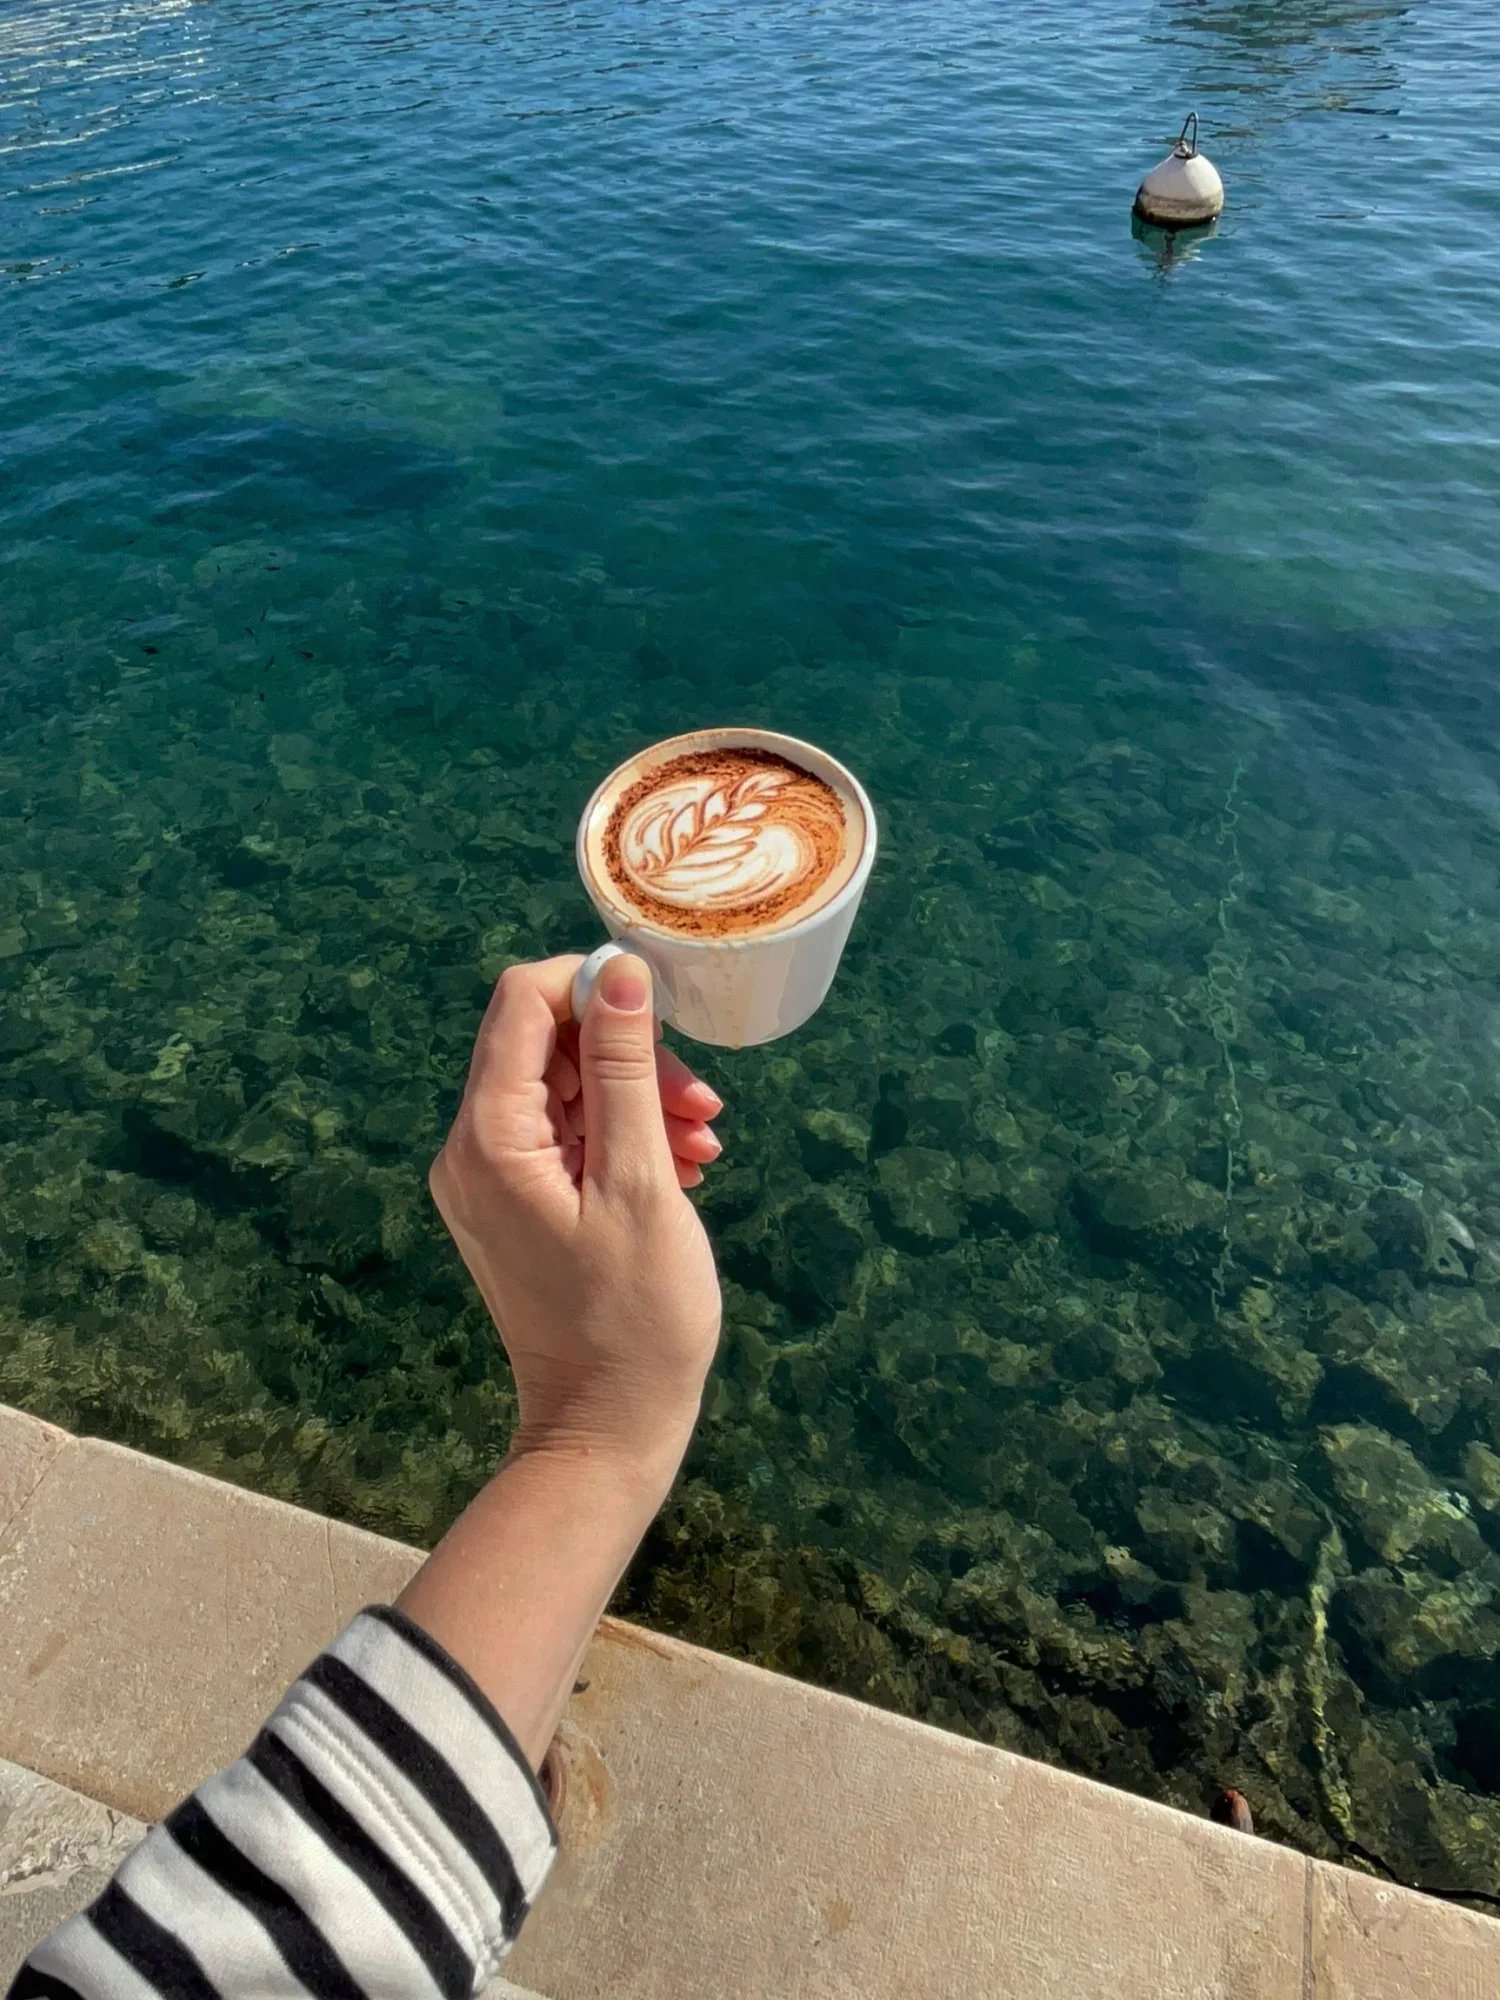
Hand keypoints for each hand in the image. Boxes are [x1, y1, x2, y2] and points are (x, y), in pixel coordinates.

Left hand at [430, 952, 722, 1484]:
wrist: (607, 1428)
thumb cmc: (636, 1318)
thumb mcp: (642, 1182)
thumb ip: (625, 1069)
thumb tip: (620, 971)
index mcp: (489, 1138)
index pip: (523, 1001)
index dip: (596, 988)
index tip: (668, 1017)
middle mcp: (470, 1149)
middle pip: (547, 1043)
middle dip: (631, 1056)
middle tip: (704, 1106)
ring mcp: (488, 1179)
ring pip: (564, 1087)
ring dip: (639, 1098)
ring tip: (704, 1145)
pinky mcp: (514, 1203)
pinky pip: (565, 1135)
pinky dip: (623, 1137)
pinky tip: (680, 1168)